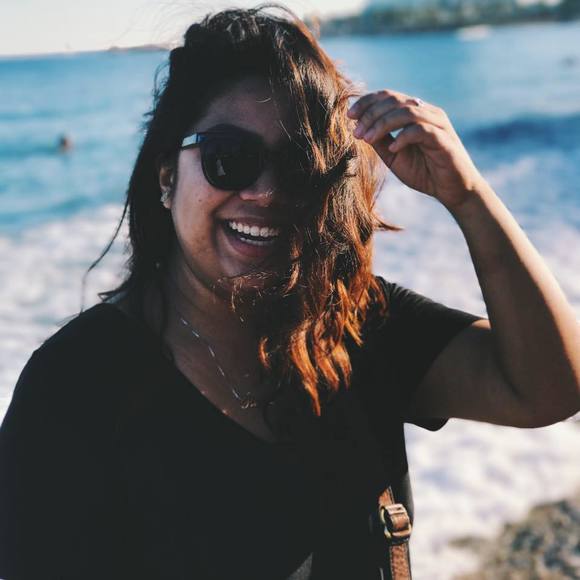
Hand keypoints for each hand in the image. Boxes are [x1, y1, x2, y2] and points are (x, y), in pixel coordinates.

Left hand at [347, 89, 486, 209]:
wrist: (452, 191)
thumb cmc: (424, 172)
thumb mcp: (393, 157)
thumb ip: (378, 141)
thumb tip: (357, 128)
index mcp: (415, 113)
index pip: (388, 96)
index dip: (367, 102)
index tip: (350, 116)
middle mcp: (427, 113)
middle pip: (394, 100)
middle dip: (371, 115)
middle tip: (357, 132)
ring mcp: (437, 124)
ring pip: (406, 111)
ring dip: (382, 124)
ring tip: (368, 139)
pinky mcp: (444, 139)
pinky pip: (421, 130)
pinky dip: (403, 137)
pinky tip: (392, 149)